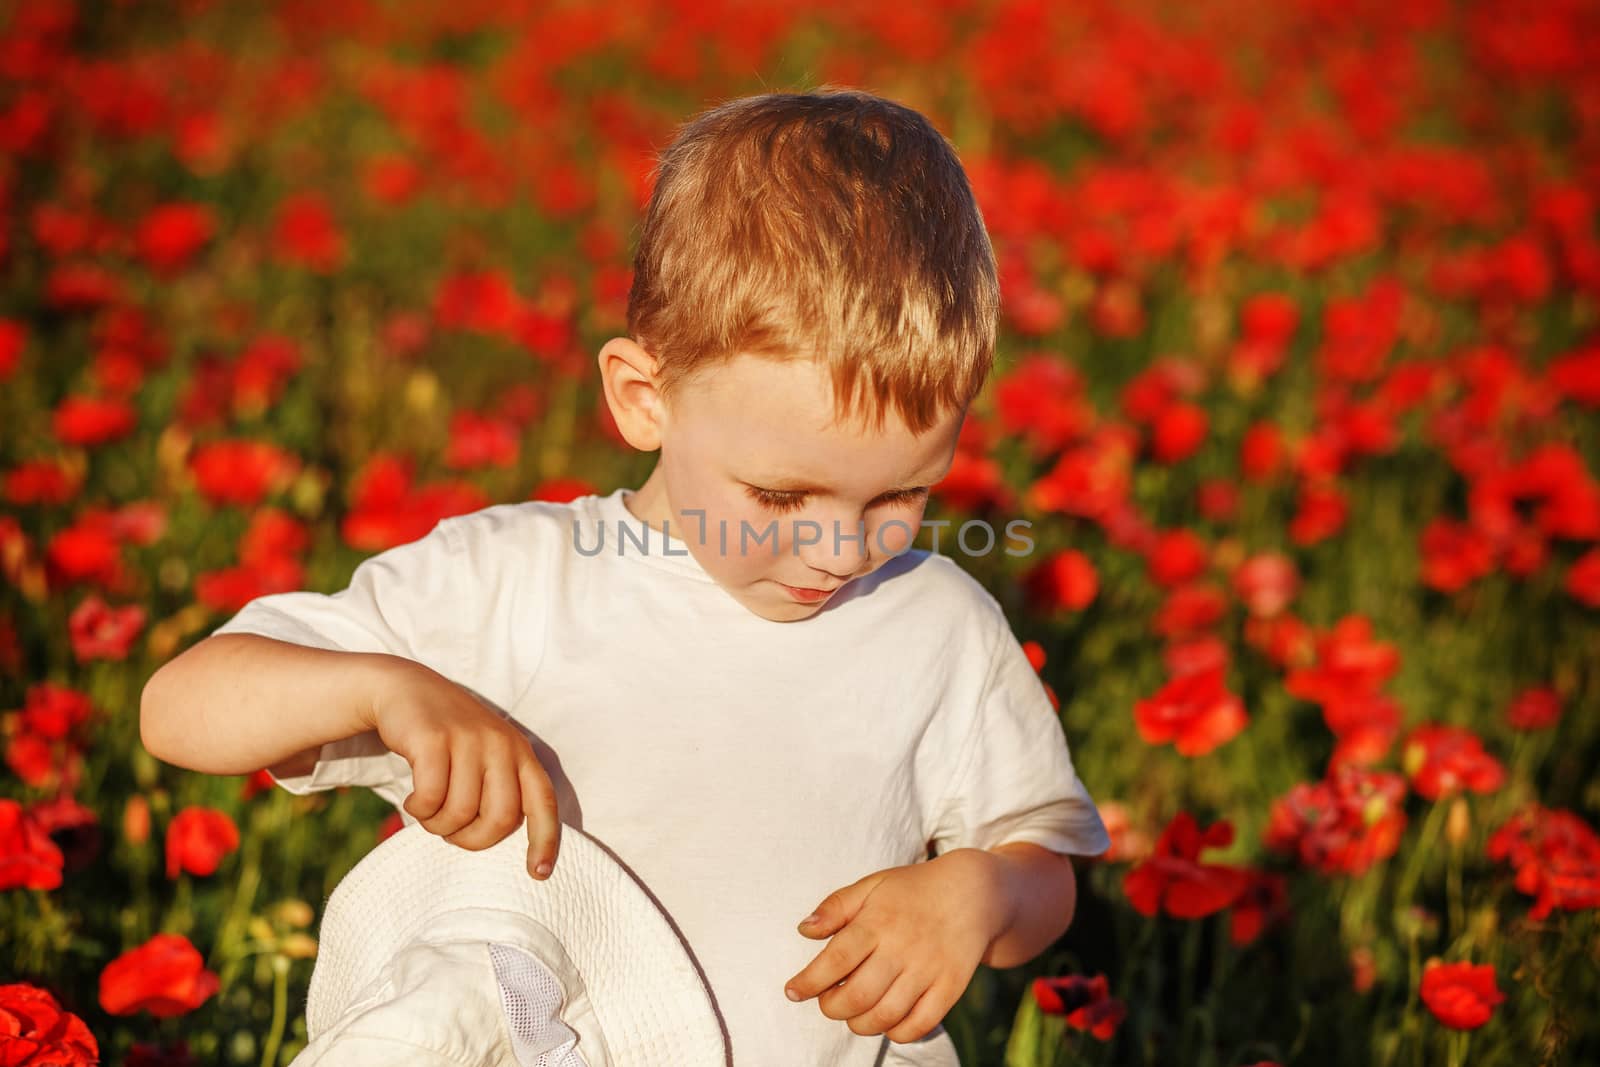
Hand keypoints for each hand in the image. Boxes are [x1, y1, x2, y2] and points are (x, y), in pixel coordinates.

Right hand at [364, 657, 560, 879]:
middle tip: (451, 832)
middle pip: (499, 820)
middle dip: (472, 840)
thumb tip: (501, 840)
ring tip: (428, 812)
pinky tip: (413, 800)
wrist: (405, 690)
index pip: (543, 801)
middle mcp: (501, 744)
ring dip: (438, 825)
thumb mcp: (484, 756)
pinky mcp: (434, 739)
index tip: (538, 873)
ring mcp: (469, 739)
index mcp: (520, 752)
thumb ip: (499, 788)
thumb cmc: (448, 738)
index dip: (544, 840)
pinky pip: (431, 799)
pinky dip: (418, 810)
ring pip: (460, 813)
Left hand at [784, 849, 1003, 1042]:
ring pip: (886, 1015)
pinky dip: (897, 1032)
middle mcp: (903, 948)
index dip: (809, 982)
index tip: (792, 991)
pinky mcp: (951, 987)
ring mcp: (930, 970)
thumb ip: (836, 907)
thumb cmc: (913, 890)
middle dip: (831, 1008)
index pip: (835, 960)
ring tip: (853, 1013)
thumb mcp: (873, 885)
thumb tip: (803, 930)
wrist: (975, 892)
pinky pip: (920, 1024)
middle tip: (828, 1002)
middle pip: (857, 996)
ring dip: (859, 1024)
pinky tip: (887, 1020)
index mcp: (879, 921)